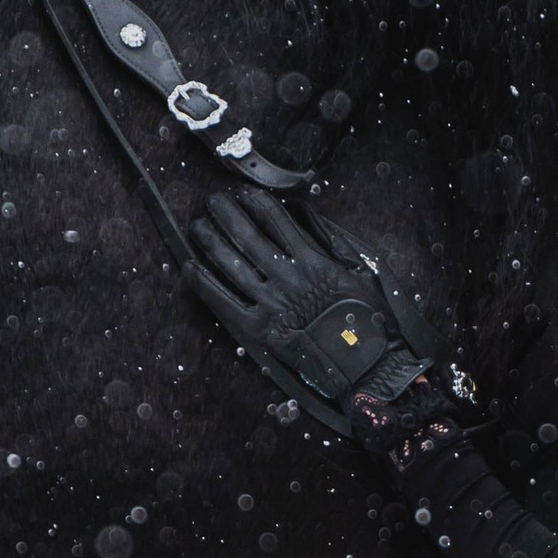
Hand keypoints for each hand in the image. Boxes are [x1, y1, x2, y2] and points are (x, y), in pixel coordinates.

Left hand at [187, 192, 433, 432]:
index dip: (256, 202)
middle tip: (212, 200)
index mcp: (313, 261)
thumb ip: (331, 242)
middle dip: (226, 214)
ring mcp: (270, 303)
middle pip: (248, 237)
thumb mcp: (361, 271)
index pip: (277, 221)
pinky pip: (222, 301)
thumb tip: (304, 215)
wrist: (363, 364)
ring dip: (210, 241)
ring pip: (231, 264)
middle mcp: (287, 278)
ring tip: (198, 226)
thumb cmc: (367, 319)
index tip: (243, 192)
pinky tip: (189, 266)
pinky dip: (203, 282)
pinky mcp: (257, 329)